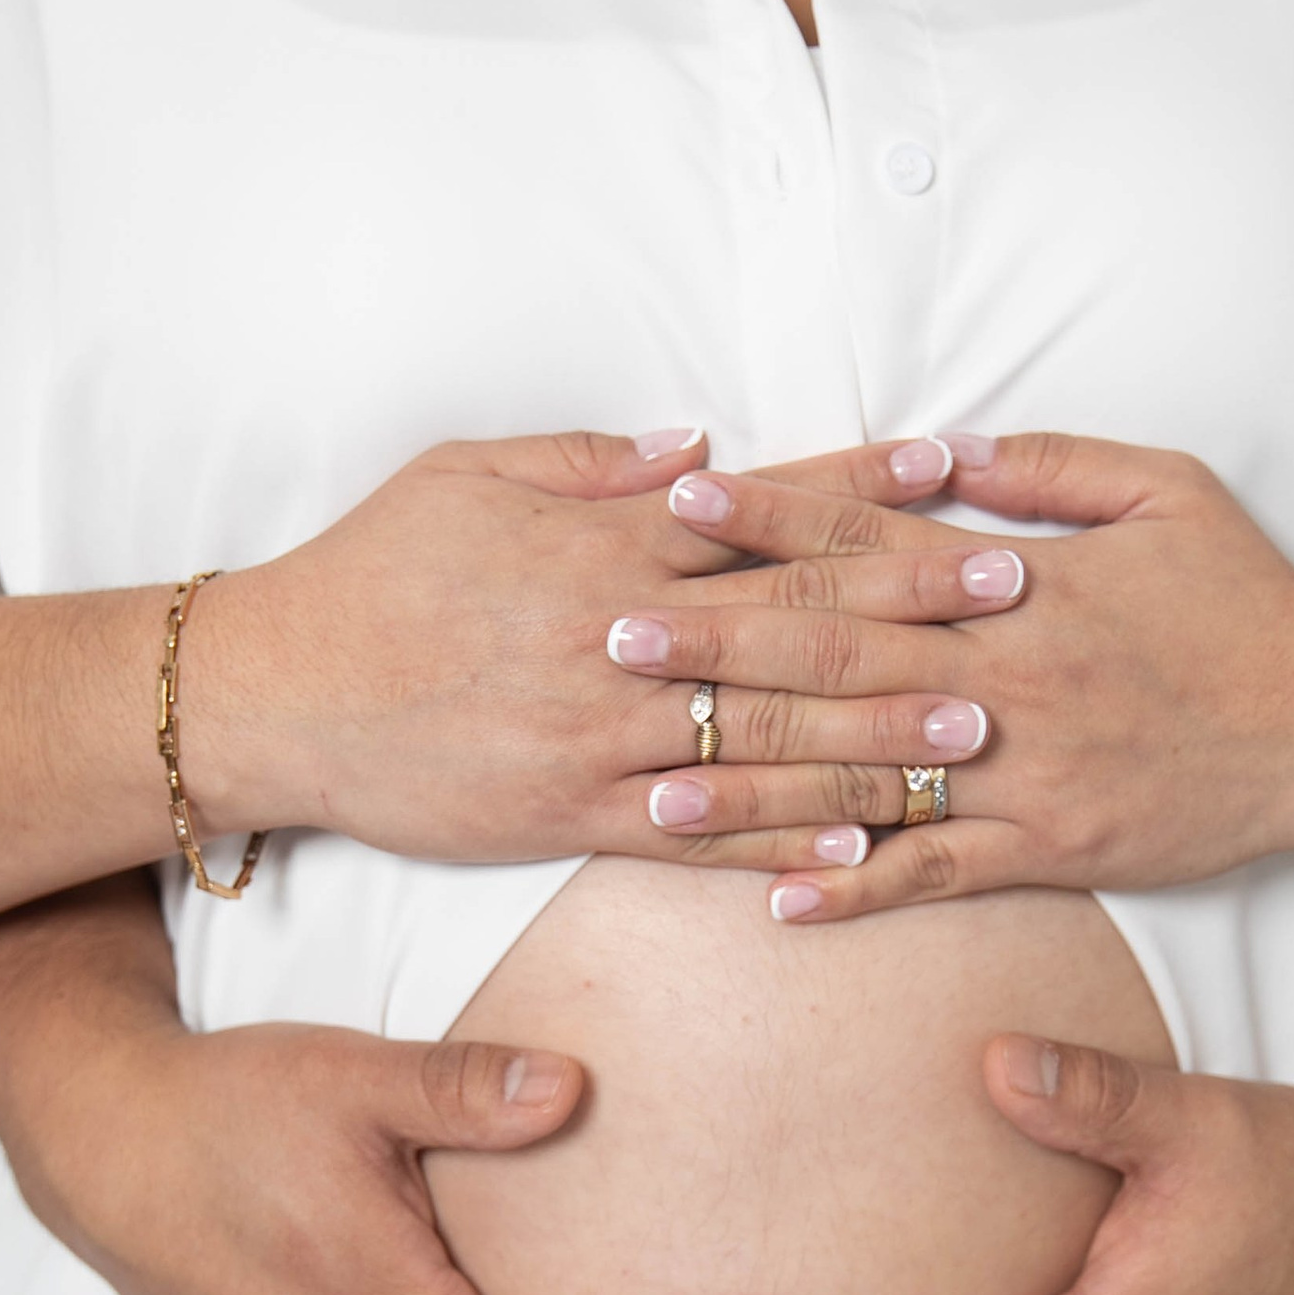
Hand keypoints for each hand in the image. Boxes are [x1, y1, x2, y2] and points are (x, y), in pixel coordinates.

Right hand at [185, 429, 1022, 865]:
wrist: (276, 694)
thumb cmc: (369, 574)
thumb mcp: (469, 475)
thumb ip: (590, 462)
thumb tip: (700, 449)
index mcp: (601, 543)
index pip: (758, 509)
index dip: (862, 490)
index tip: (954, 469)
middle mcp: (616, 637)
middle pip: (791, 621)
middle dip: (914, 608)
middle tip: (1017, 600)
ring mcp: (601, 736)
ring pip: (765, 736)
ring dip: (881, 735)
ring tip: (981, 731)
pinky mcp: (573, 816)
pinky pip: (700, 836)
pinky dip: (784, 839)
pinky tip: (866, 844)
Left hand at [595, 432, 1293, 911]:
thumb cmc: (1251, 600)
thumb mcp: (1164, 489)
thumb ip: (1045, 467)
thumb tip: (938, 445)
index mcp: (1026, 580)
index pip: (873, 539)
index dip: (770, 519)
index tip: (676, 502)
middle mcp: (1012, 674)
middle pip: (842, 654)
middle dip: (723, 645)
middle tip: (613, 634)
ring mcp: (1029, 770)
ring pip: (870, 776)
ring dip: (757, 782)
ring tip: (654, 782)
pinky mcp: (1054, 848)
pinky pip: (938, 873)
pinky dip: (857, 888)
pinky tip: (773, 900)